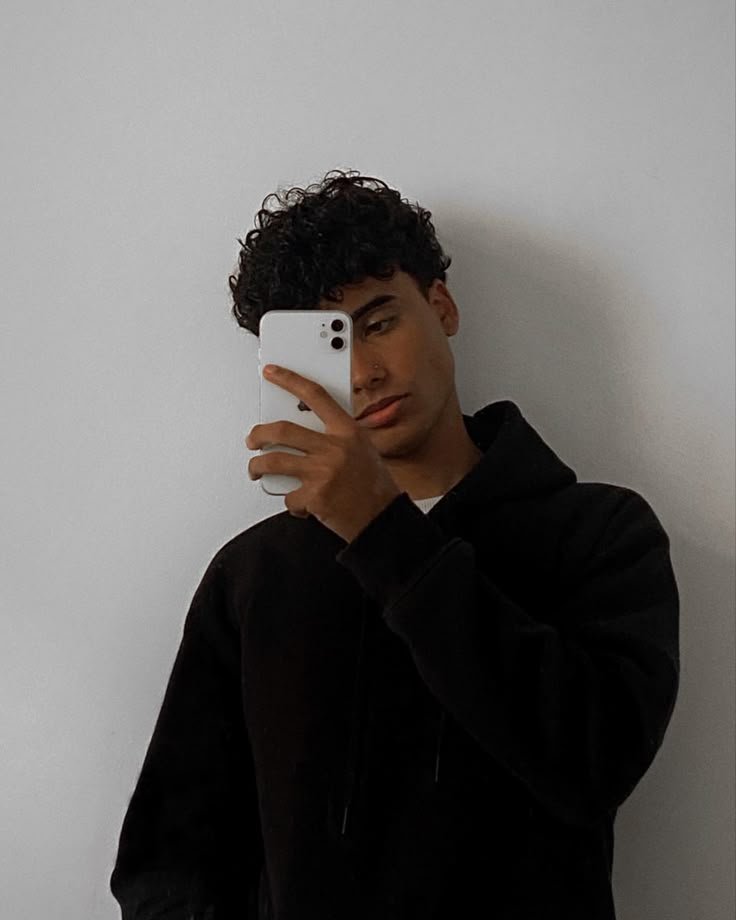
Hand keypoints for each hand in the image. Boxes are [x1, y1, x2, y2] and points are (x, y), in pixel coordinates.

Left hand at [245, 365, 401, 542]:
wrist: (383, 518)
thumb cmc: (374, 485)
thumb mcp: (362, 450)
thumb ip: (336, 437)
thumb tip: (303, 431)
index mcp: (348, 432)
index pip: (315, 395)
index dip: (290, 380)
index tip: (272, 372)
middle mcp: (335, 448)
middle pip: (282, 430)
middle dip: (258, 434)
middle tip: (253, 439)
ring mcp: (323, 472)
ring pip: (273, 461)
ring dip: (257, 466)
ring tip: (256, 469)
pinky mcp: (315, 497)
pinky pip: (288, 497)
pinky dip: (290, 502)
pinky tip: (300, 504)